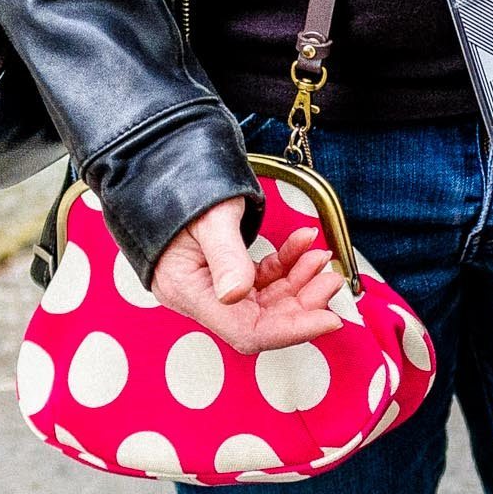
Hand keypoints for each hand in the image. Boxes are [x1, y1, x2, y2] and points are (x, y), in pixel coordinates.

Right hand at [150, 198, 345, 354]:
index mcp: (188, 291)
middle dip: (303, 302)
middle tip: (332, 278)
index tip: (328, 319)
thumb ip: (226, 256)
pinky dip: (286, 263)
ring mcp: (211, 285)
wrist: (160, 163)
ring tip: (320, 255)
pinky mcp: (222, 271)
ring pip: (266, 299)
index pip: (246, 331)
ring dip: (299, 280)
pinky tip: (303, 243)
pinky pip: (261, 278)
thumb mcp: (210, 217)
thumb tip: (237, 294)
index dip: (291, 330)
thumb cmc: (180, 184)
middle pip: (261, 319)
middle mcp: (199, 296)